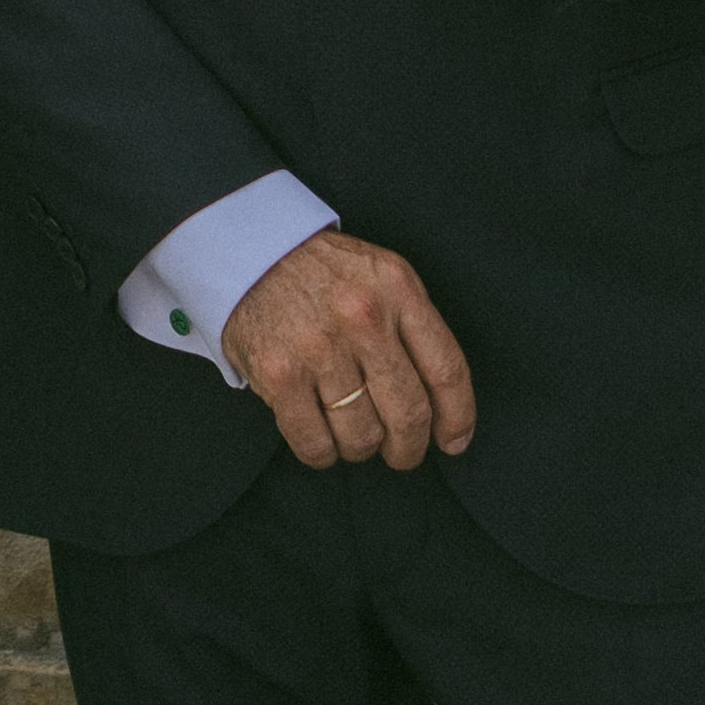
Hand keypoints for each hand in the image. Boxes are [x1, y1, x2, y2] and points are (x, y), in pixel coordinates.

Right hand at [221, 229, 478, 471]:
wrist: (248, 250)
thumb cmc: (323, 272)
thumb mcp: (381, 275)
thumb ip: (413, 326)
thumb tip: (441, 404)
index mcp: (396, 289)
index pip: (446, 370)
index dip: (456, 418)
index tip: (452, 441)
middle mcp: (361, 317)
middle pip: (408, 412)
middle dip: (410, 448)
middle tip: (402, 453)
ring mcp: (318, 346)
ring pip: (362, 435)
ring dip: (362, 448)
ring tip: (354, 436)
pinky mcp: (278, 373)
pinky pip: (314, 442)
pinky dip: (323, 454)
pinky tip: (322, 441)